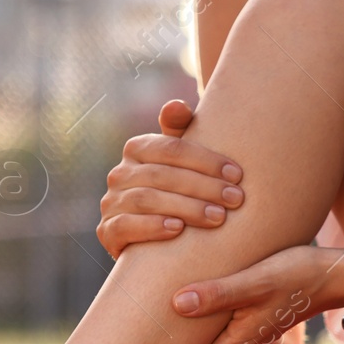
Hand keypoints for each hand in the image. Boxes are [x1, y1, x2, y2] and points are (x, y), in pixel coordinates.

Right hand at [98, 99, 244, 258]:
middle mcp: (119, 173)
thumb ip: (182, 130)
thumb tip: (175, 106)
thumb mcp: (181, 160)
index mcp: (137, 148)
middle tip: (235, 199)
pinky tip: (178, 230)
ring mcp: (110, 202)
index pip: (172, 148)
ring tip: (217, 217)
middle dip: (203, 186)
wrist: (152, 238)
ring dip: (186, 208)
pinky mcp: (106, 231)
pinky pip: (125, 225)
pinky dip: (152, 227)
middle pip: (162, 174)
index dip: (206, 160)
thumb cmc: (176, 190)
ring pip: (146, 199)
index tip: (237, 175)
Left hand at [169, 245, 343, 343]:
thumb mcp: (257, 281)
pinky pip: (208, 329)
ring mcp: (239, 332)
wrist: (339, 273)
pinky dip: (188, 325)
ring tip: (138, 330)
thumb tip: (176, 304)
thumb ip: (218, 293)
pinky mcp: (243, 315)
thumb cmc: (299, 276)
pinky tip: (172, 305)